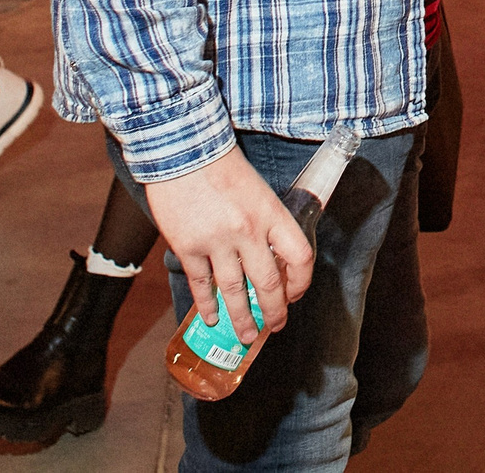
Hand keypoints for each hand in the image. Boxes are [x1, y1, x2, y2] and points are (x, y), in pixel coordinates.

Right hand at [144, 148, 315, 342]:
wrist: (182, 149)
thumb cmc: (222, 163)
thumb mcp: (258, 188)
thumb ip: (266, 220)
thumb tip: (273, 253)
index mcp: (271, 213)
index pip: (300, 256)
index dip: (302, 281)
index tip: (296, 294)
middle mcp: (248, 231)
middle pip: (269, 283)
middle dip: (274, 311)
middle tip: (275, 326)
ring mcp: (217, 241)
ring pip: (235, 291)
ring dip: (242, 318)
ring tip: (247, 335)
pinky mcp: (188, 246)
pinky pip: (202, 284)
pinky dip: (207, 305)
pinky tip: (211, 318)